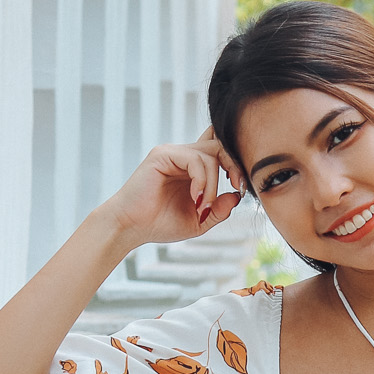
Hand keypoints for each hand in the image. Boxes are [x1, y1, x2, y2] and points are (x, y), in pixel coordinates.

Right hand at [98, 129, 241, 249]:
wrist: (132, 227)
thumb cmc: (161, 224)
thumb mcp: (199, 221)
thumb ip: (219, 210)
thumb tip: (237, 195)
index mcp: (193, 169)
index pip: (219, 151)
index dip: (235, 164)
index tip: (241, 187)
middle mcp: (183, 156)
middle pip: (219, 146)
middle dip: (234, 166)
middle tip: (238, 187)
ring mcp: (173, 153)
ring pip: (209, 154)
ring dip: (213, 184)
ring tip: (203, 206)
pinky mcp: (163, 155)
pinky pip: (194, 159)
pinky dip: (201, 180)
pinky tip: (195, 198)